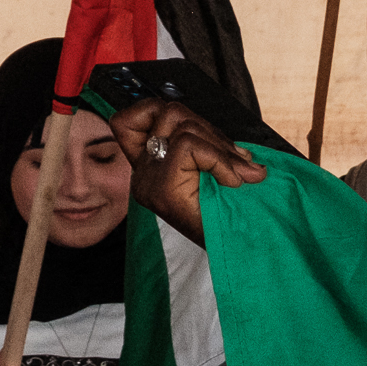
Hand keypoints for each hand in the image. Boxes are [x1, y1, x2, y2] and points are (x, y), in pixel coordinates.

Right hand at [103, 98, 262, 244]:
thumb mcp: (214, 172)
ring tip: (239, 174)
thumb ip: (207, 147)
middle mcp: (142, 175)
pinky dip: (220, 159)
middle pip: (167, 112)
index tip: (195, 133)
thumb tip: (226, 139)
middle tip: (239, 159)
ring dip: (221, 146)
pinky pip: (190, 146)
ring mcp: (148, 182)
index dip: (155, 110)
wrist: (240, 255)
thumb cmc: (230, 218)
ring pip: (182, 126)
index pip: (126, 121)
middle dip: (211, 129)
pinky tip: (233, 182)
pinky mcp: (161, 189)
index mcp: (149, 169)